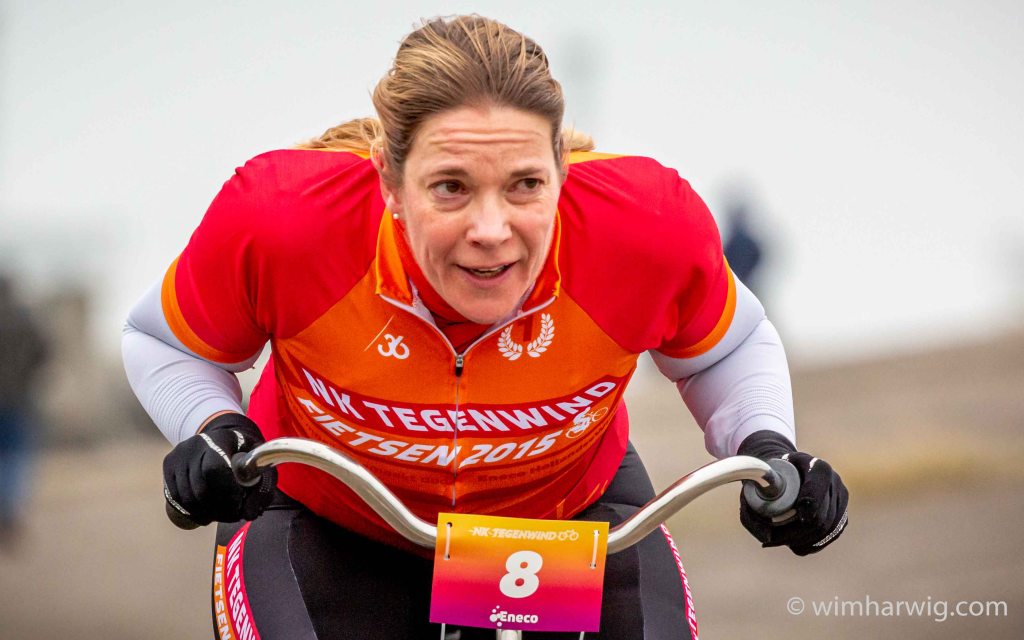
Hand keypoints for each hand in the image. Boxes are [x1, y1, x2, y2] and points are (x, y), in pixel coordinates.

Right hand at [163, 413, 275, 525]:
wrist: (223, 439)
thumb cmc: (246, 455)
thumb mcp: (261, 466)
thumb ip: (261, 491)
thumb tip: (249, 515)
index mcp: (221, 438)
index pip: (215, 469)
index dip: (227, 492)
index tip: (239, 502)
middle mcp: (195, 444)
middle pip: (200, 488)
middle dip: (219, 509)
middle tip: (233, 515)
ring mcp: (179, 454)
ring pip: (187, 497)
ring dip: (205, 514)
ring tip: (222, 515)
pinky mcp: (168, 465)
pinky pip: (175, 498)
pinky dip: (191, 512)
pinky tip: (206, 514)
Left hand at [738, 430, 848, 555]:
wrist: (790, 468)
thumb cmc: (773, 473)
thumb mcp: (760, 479)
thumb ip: (752, 503)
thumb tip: (763, 533)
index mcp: (819, 468)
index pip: (815, 495)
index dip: (803, 512)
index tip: (785, 520)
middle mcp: (835, 483)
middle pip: (820, 519)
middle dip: (794, 533)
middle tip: (772, 538)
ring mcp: (841, 501)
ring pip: (825, 531)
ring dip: (800, 541)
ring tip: (779, 541)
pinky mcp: (841, 517)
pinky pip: (828, 537)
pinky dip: (809, 544)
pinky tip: (793, 543)